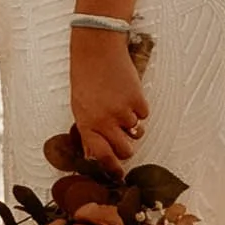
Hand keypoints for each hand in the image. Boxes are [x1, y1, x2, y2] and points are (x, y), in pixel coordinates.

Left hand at [71, 27, 148, 168]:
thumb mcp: (80, 107)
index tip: (118, 174)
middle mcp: (105, 122)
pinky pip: (144, 115)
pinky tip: (127, 94)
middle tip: (122, 134)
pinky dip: (139, 108)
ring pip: (136, 132)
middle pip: (125, 150)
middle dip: (126, 146)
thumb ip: (89, 131)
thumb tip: (94, 153)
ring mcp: (123, 111)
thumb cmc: (86, 78)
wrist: (97, 50)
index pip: (102, 157)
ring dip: (132, 124)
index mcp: (88, 125)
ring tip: (121, 104)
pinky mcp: (137, 100)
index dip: (112, 168)